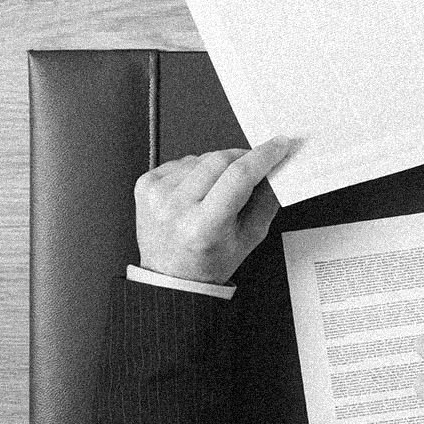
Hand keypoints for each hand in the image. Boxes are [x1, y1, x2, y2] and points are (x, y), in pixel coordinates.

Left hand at [133, 137, 291, 284]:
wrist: (171, 277)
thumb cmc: (208, 262)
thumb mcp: (249, 237)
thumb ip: (267, 200)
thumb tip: (276, 167)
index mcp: (204, 226)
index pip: (239, 175)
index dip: (264, 155)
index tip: (278, 146)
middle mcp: (176, 208)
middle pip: (221, 159)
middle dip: (243, 158)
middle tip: (252, 168)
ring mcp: (157, 195)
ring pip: (201, 157)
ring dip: (217, 166)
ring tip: (215, 193)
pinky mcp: (146, 185)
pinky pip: (181, 161)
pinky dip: (194, 170)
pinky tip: (195, 191)